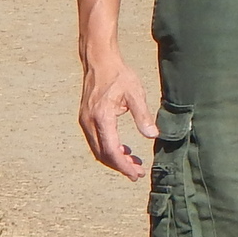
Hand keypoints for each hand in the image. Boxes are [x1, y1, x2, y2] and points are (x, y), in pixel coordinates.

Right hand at [80, 53, 156, 178]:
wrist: (99, 62)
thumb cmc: (118, 75)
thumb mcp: (135, 93)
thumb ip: (143, 115)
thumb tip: (152, 135)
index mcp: (101, 117)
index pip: (111, 150)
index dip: (124, 165)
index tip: (136, 174)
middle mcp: (89, 122)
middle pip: (103, 154)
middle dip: (120, 166)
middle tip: (138, 173)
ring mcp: (85, 122)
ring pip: (98, 149)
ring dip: (115, 159)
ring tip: (134, 163)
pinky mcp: (86, 119)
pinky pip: (96, 141)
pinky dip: (109, 149)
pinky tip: (124, 149)